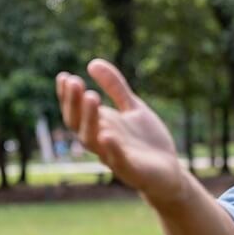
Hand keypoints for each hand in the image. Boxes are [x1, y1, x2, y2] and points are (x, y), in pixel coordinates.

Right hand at [56, 59, 186, 204]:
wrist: (169, 172)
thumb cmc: (146, 141)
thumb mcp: (132, 108)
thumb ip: (115, 87)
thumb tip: (92, 62)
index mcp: (101, 126)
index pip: (76, 111)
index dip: (68, 96)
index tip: (64, 76)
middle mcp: (102, 141)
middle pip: (78, 124)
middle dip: (74, 104)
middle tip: (74, 82)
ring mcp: (114, 156)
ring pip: (92, 140)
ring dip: (90, 119)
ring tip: (91, 96)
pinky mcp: (131, 170)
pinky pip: (117, 160)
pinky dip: (111, 148)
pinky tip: (107, 134)